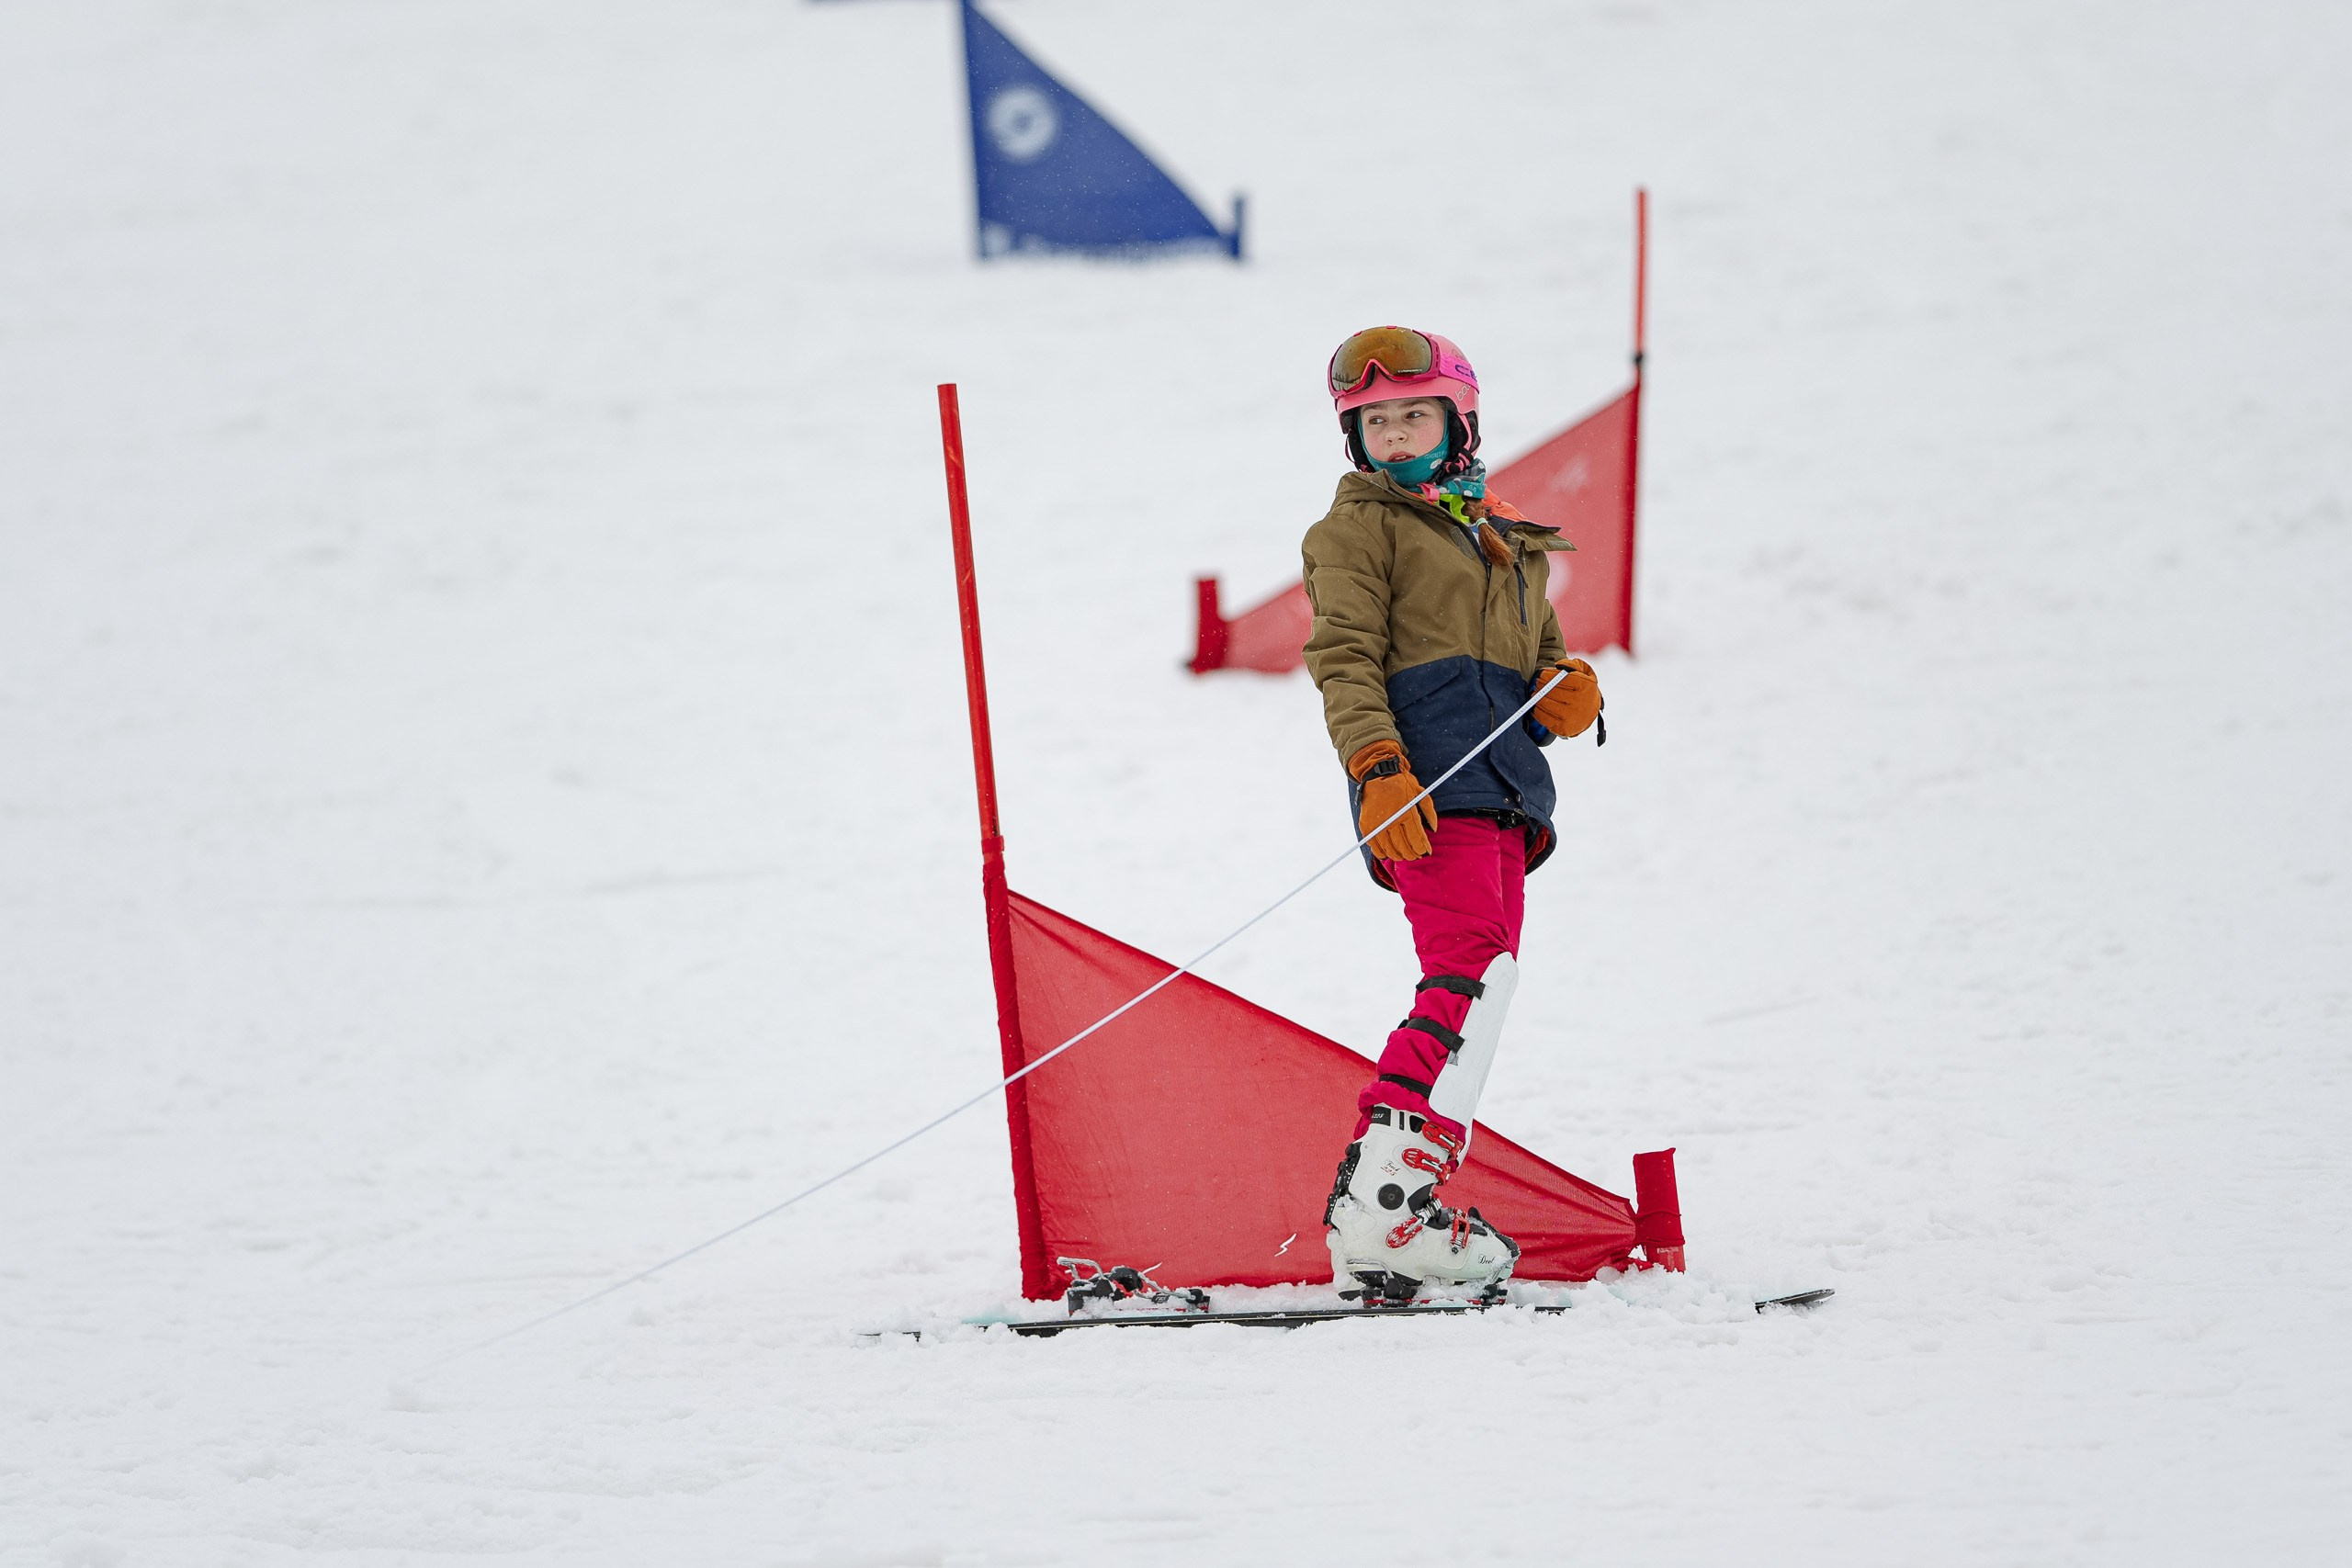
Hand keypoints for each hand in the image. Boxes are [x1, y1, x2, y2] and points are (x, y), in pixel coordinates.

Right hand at [1348, 740, 1436, 860]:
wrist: (1377, 773)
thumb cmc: (1401, 783)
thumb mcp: (1420, 792)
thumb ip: (1429, 811)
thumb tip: (1433, 830)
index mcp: (1407, 812)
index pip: (1417, 838)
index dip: (1423, 848)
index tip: (1426, 852)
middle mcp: (1392, 820)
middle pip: (1404, 847)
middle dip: (1412, 854)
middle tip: (1415, 856)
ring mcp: (1378, 824)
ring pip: (1390, 849)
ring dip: (1398, 856)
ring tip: (1403, 856)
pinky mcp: (1367, 825)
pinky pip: (1374, 845)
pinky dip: (1380, 853)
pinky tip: (1386, 855)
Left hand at [1531, 659, 1601, 738]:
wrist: (1588, 712)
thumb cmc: (1583, 688)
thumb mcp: (1584, 672)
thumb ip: (1573, 664)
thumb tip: (1559, 666)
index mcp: (1586, 686)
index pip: (1561, 678)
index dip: (1548, 675)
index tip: (1542, 674)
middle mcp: (1580, 702)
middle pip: (1552, 691)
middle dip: (1541, 686)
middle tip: (1537, 684)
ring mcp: (1572, 717)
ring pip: (1546, 704)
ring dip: (1537, 698)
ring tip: (1536, 694)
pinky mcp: (1564, 728)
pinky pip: (1544, 718)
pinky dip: (1537, 711)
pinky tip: (1537, 706)